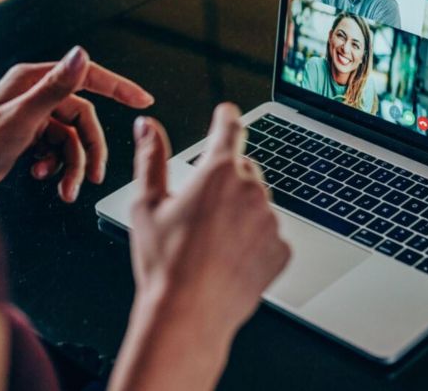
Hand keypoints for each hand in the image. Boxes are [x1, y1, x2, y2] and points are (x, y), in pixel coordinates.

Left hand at [0, 46, 152, 201]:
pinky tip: (41, 176)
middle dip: (89, 150)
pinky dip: (54, 166)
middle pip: (82, 118)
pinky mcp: (26, 137)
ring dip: (71, 166)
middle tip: (93, 176)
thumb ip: (55, 87)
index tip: (141, 99)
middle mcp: (32, 95)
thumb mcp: (22, 117)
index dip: (117, 88)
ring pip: (71, 139)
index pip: (86, 77)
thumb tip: (80, 55)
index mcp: (31, 80)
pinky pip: (56, 150)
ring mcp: (30, 117)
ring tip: (65, 188)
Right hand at [108, 104, 290, 390]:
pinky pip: (268, 235)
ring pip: (256, 204)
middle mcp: (251, 191)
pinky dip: (253, 242)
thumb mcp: (147, 204)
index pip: (229, 129)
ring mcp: (270, 221)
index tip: (226, 112)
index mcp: (218, 172)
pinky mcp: (281, 250)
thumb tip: (148, 126)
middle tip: (199, 211)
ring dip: (239, 213)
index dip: (226, 117)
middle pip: (242, 170)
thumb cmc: (164, 263)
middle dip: (225, 181)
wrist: (188, 314)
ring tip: (210, 244)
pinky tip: (228, 259)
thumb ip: (151, 158)